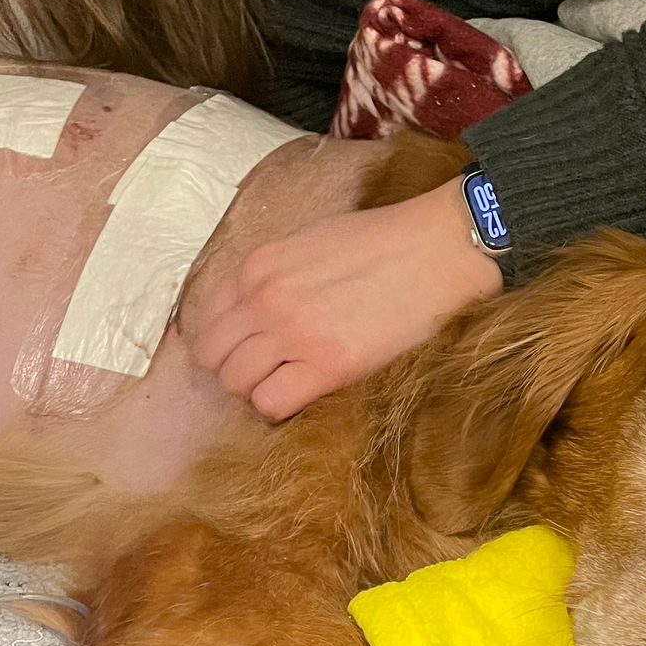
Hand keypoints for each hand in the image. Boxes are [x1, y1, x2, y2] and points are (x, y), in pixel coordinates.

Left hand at [193, 177, 502, 420]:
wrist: (438, 249)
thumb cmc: (386, 241)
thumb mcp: (312, 242)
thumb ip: (276, 275)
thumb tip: (261, 309)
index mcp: (258, 266)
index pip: (208, 319)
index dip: (226, 340)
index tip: (248, 349)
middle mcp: (264, 300)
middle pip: (212, 356)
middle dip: (233, 368)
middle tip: (266, 370)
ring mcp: (293, 334)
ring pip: (236, 383)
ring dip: (256, 388)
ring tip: (289, 382)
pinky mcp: (327, 365)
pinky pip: (272, 403)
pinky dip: (280, 404)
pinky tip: (305, 392)